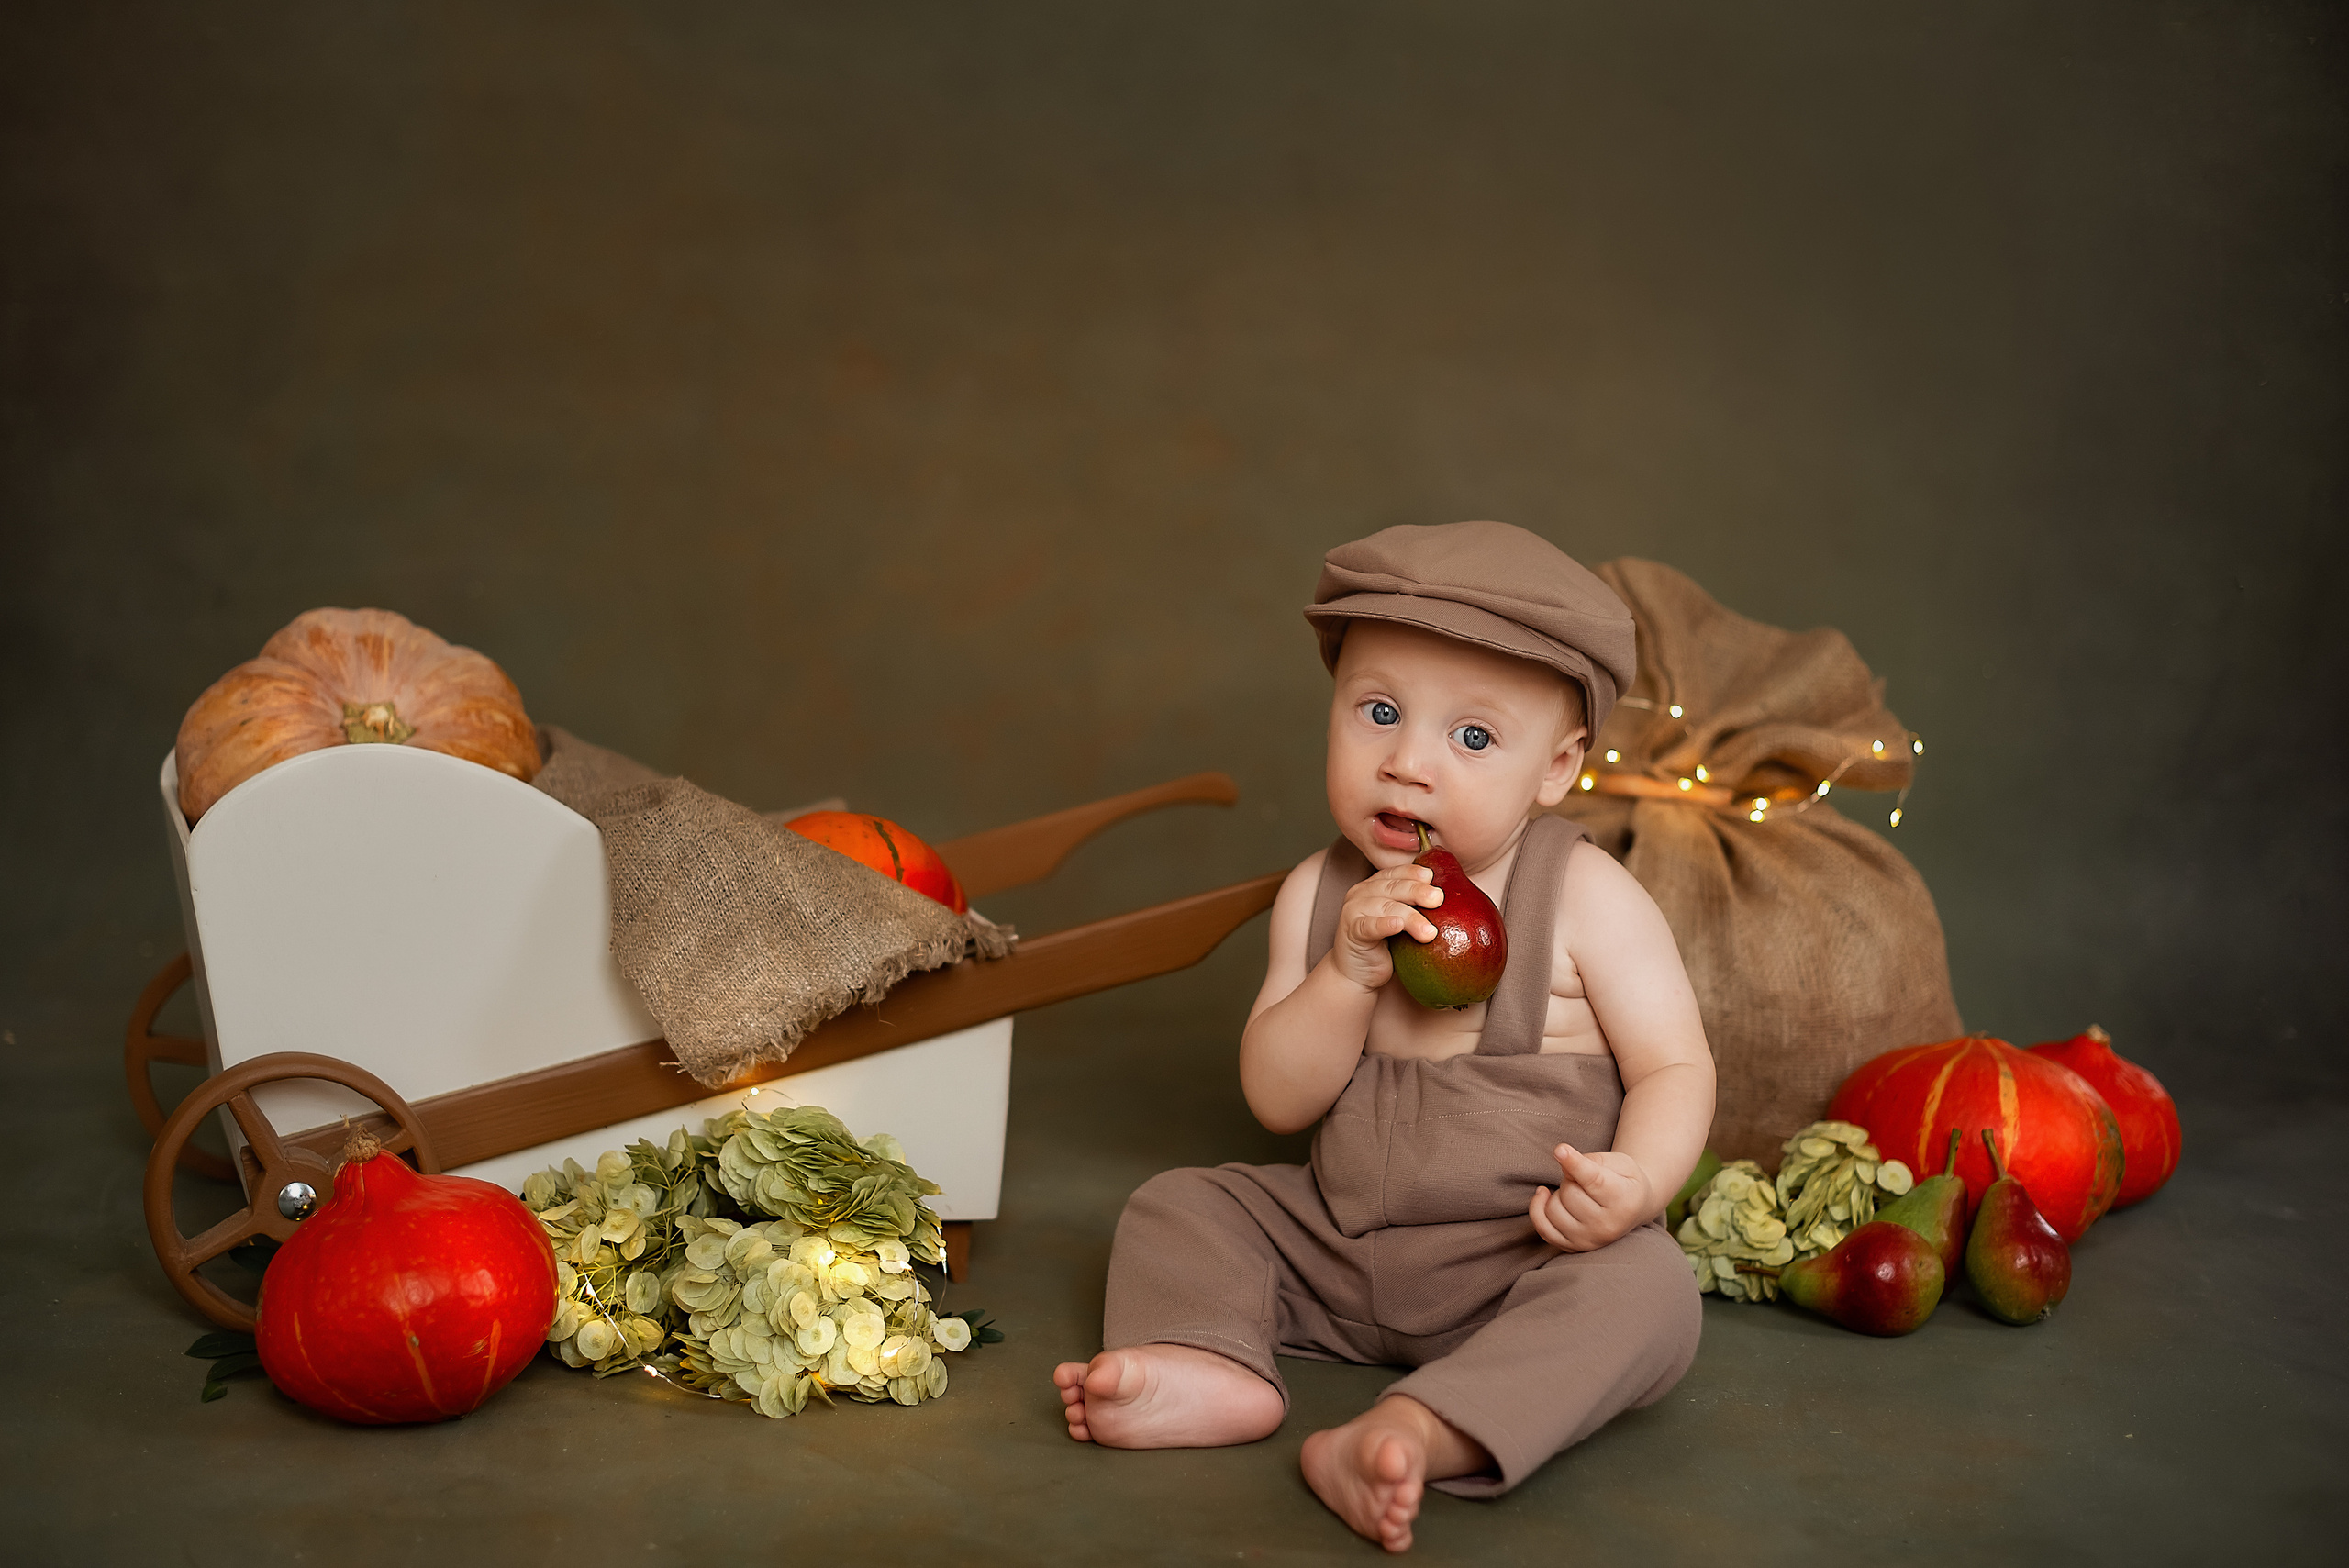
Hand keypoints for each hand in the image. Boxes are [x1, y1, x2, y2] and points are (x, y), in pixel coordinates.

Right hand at [1328, 865, 1443, 992]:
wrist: (1359, 974)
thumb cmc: (1386, 946)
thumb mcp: (1404, 922)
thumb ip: (1417, 907)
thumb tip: (1453, 899)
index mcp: (1375, 885)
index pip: (1396, 873)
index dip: (1414, 873)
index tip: (1433, 877)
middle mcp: (1361, 893)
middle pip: (1393, 887)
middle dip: (1417, 891)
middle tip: (1438, 899)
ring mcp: (1353, 911)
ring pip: (1385, 906)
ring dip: (1410, 916)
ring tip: (1430, 931)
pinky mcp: (1351, 932)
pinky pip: (1369, 926)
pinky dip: (1384, 924)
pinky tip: (1397, 925)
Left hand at [1529, 1143, 1655, 1252]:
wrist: (1634, 1208)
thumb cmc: (1624, 1180)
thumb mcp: (1619, 1162)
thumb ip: (1592, 1161)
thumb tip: (1563, 1161)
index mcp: (1623, 1200)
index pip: (1593, 1181)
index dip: (1574, 1164)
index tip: (1559, 1150)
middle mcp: (1608, 1225)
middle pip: (1569, 1193)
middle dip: (1571, 1178)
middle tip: (1583, 1179)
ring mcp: (1590, 1240)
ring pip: (1553, 1210)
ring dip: (1558, 1194)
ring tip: (1575, 1192)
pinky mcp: (1574, 1248)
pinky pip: (1543, 1228)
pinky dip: (1538, 1209)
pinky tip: (1545, 1195)